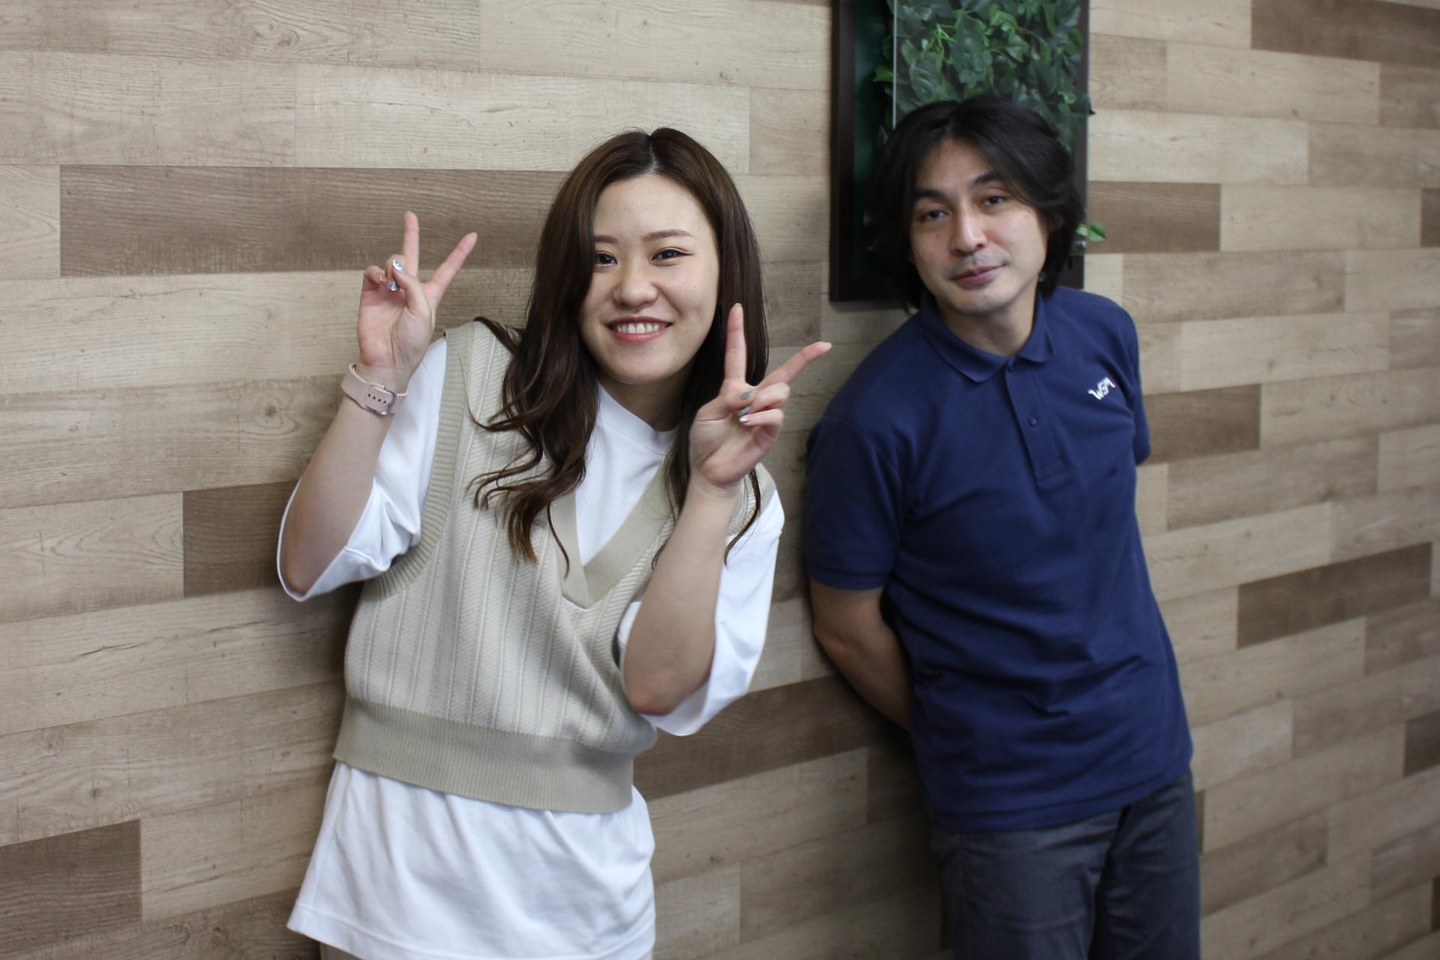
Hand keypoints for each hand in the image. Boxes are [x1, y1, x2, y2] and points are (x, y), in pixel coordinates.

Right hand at [355, 211, 476, 389]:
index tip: (472, 236)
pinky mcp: (370, 293)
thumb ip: (413, 286)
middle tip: (409, 215)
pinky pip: (372, 272)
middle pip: (411, 256)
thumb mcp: (424, 313)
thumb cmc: (411, 342)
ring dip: (394, 266)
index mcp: (429, 295)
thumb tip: (396, 268)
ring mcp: (388, 290)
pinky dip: (376, 272)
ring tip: (392, 282)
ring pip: (392, 262)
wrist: (387, 359)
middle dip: (410, 235)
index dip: (459, 253)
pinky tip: (380, 281)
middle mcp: (409, 289)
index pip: (447, 269)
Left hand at [689, 304, 829, 496]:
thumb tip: (749, 395)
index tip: (736, 307)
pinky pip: (775, 414)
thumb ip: (725, 398)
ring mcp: (766, 415)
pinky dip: (759, 417)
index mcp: (735, 388)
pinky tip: (746, 424)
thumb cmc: (706, 440)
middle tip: (823, 346)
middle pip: (784, 372)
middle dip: (806, 357)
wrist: (709, 469)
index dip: (736, 332)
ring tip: (743, 415)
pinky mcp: (771, 432)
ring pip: (779, 392)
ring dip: (760, 400)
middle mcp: (755, 398)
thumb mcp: (706, 413)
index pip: (737, 356)